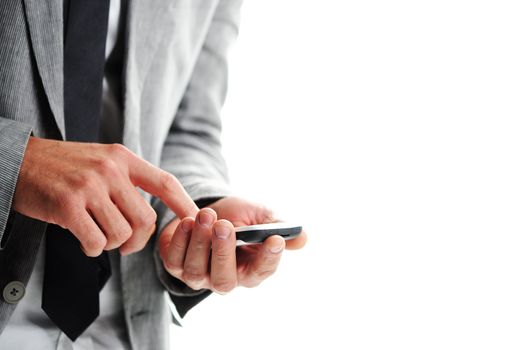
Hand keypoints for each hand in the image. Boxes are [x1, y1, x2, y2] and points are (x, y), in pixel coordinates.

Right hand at [13, 137, 197, 255]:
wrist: (19, 160)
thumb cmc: (64, 166)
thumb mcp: (101, 160)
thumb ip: (127, 181)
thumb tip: (150, 217)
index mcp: (122, 157)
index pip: (164, 182)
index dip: (184, 203)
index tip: (195, 218)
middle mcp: (110, 170)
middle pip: (145, 219)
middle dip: (138, 240)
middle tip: (125, 244)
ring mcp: (89, 187)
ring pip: (121, 234)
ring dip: (110, 244)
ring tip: (96, 234)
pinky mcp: (68, 206)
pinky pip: (95, 242)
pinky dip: (92, 248)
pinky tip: (83, 240)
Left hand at [158, 197, 306, 292]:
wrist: (207, 211)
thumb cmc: (238, 217)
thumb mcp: (258, 216)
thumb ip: (276, 225)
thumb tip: (303, 238)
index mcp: (251, 269)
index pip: (262, 271)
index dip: (269, 259)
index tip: (275, 239)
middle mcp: (226, 278)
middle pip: (225, 281)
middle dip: (223, 252)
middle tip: (225, 225)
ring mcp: (199, 276)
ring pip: (196, 271)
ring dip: (200, 242)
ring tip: (206, 215)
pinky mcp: (176, 266)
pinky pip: (174, 260)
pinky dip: (180, 241)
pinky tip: (188, 220)